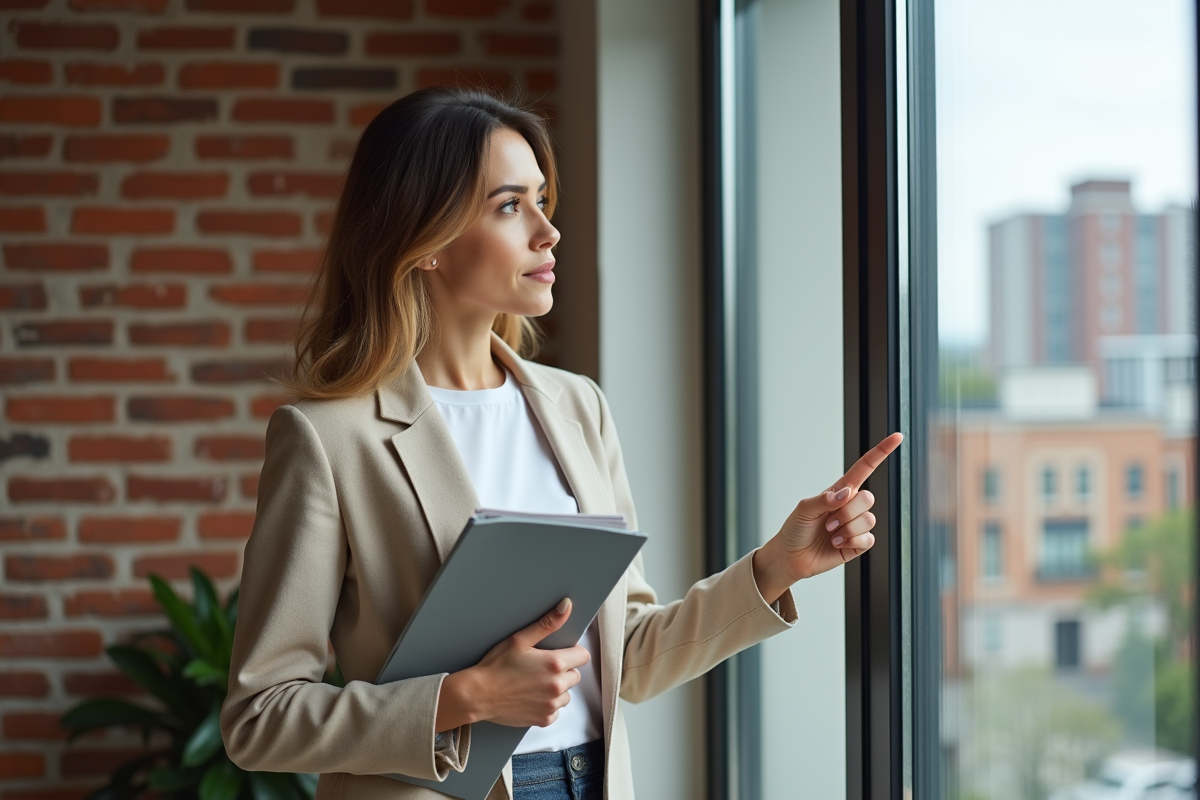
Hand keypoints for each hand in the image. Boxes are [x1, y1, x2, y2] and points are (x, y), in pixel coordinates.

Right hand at [435, 598, 589, 731]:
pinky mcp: (544, 719)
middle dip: (563, 671)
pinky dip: (547, 705)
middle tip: (540, 668)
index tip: (559, 653)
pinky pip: (556, 711)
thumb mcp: (519, 639)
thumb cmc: (496, 666)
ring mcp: (551, 705)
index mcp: (554, 664)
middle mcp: (557, 686)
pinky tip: (532, 697)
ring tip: (535, 683)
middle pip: (575, 675)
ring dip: (556, 689)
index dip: (572, 652)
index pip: (583, 656)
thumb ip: (547, 623)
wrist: (477, 695)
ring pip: (566, 694)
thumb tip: (567, 606)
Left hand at [753, 433, 902, 603]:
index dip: (881, 452)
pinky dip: (851, 541)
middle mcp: (851, 505)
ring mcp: (856, 524)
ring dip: (847, 528)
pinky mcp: (858, 543)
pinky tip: (837, 543)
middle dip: (847, 511)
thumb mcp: (804, 508)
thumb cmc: (795, 528)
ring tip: (831, 533)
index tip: (897, 436)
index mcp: (840, 490)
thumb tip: (847, 493)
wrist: (791, 556)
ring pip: (869, 519)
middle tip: (828, 521)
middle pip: (868, 498)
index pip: (865, 467)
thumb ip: (825, 499)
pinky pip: (869, 539)